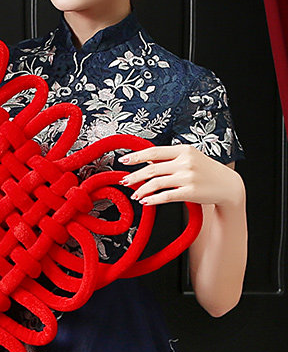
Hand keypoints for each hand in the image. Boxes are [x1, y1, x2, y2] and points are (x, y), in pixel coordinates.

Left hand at [118, 144, 244, 208]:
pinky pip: (166, 196)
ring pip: (156, 183)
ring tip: (135, 195)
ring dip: (142, 190)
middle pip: (152, 169)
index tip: (123, 160)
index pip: (154, 151)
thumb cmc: (206, 171)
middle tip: (124, 181)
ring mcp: (188, 177)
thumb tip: (145, 160)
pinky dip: (153, 199)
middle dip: (135, 176)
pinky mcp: (190, 192)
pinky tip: (146, 201)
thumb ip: (169, 159)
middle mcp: (185, 162)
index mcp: (184, 150)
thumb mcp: (189, 158)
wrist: (228, 185)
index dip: (136, 156)